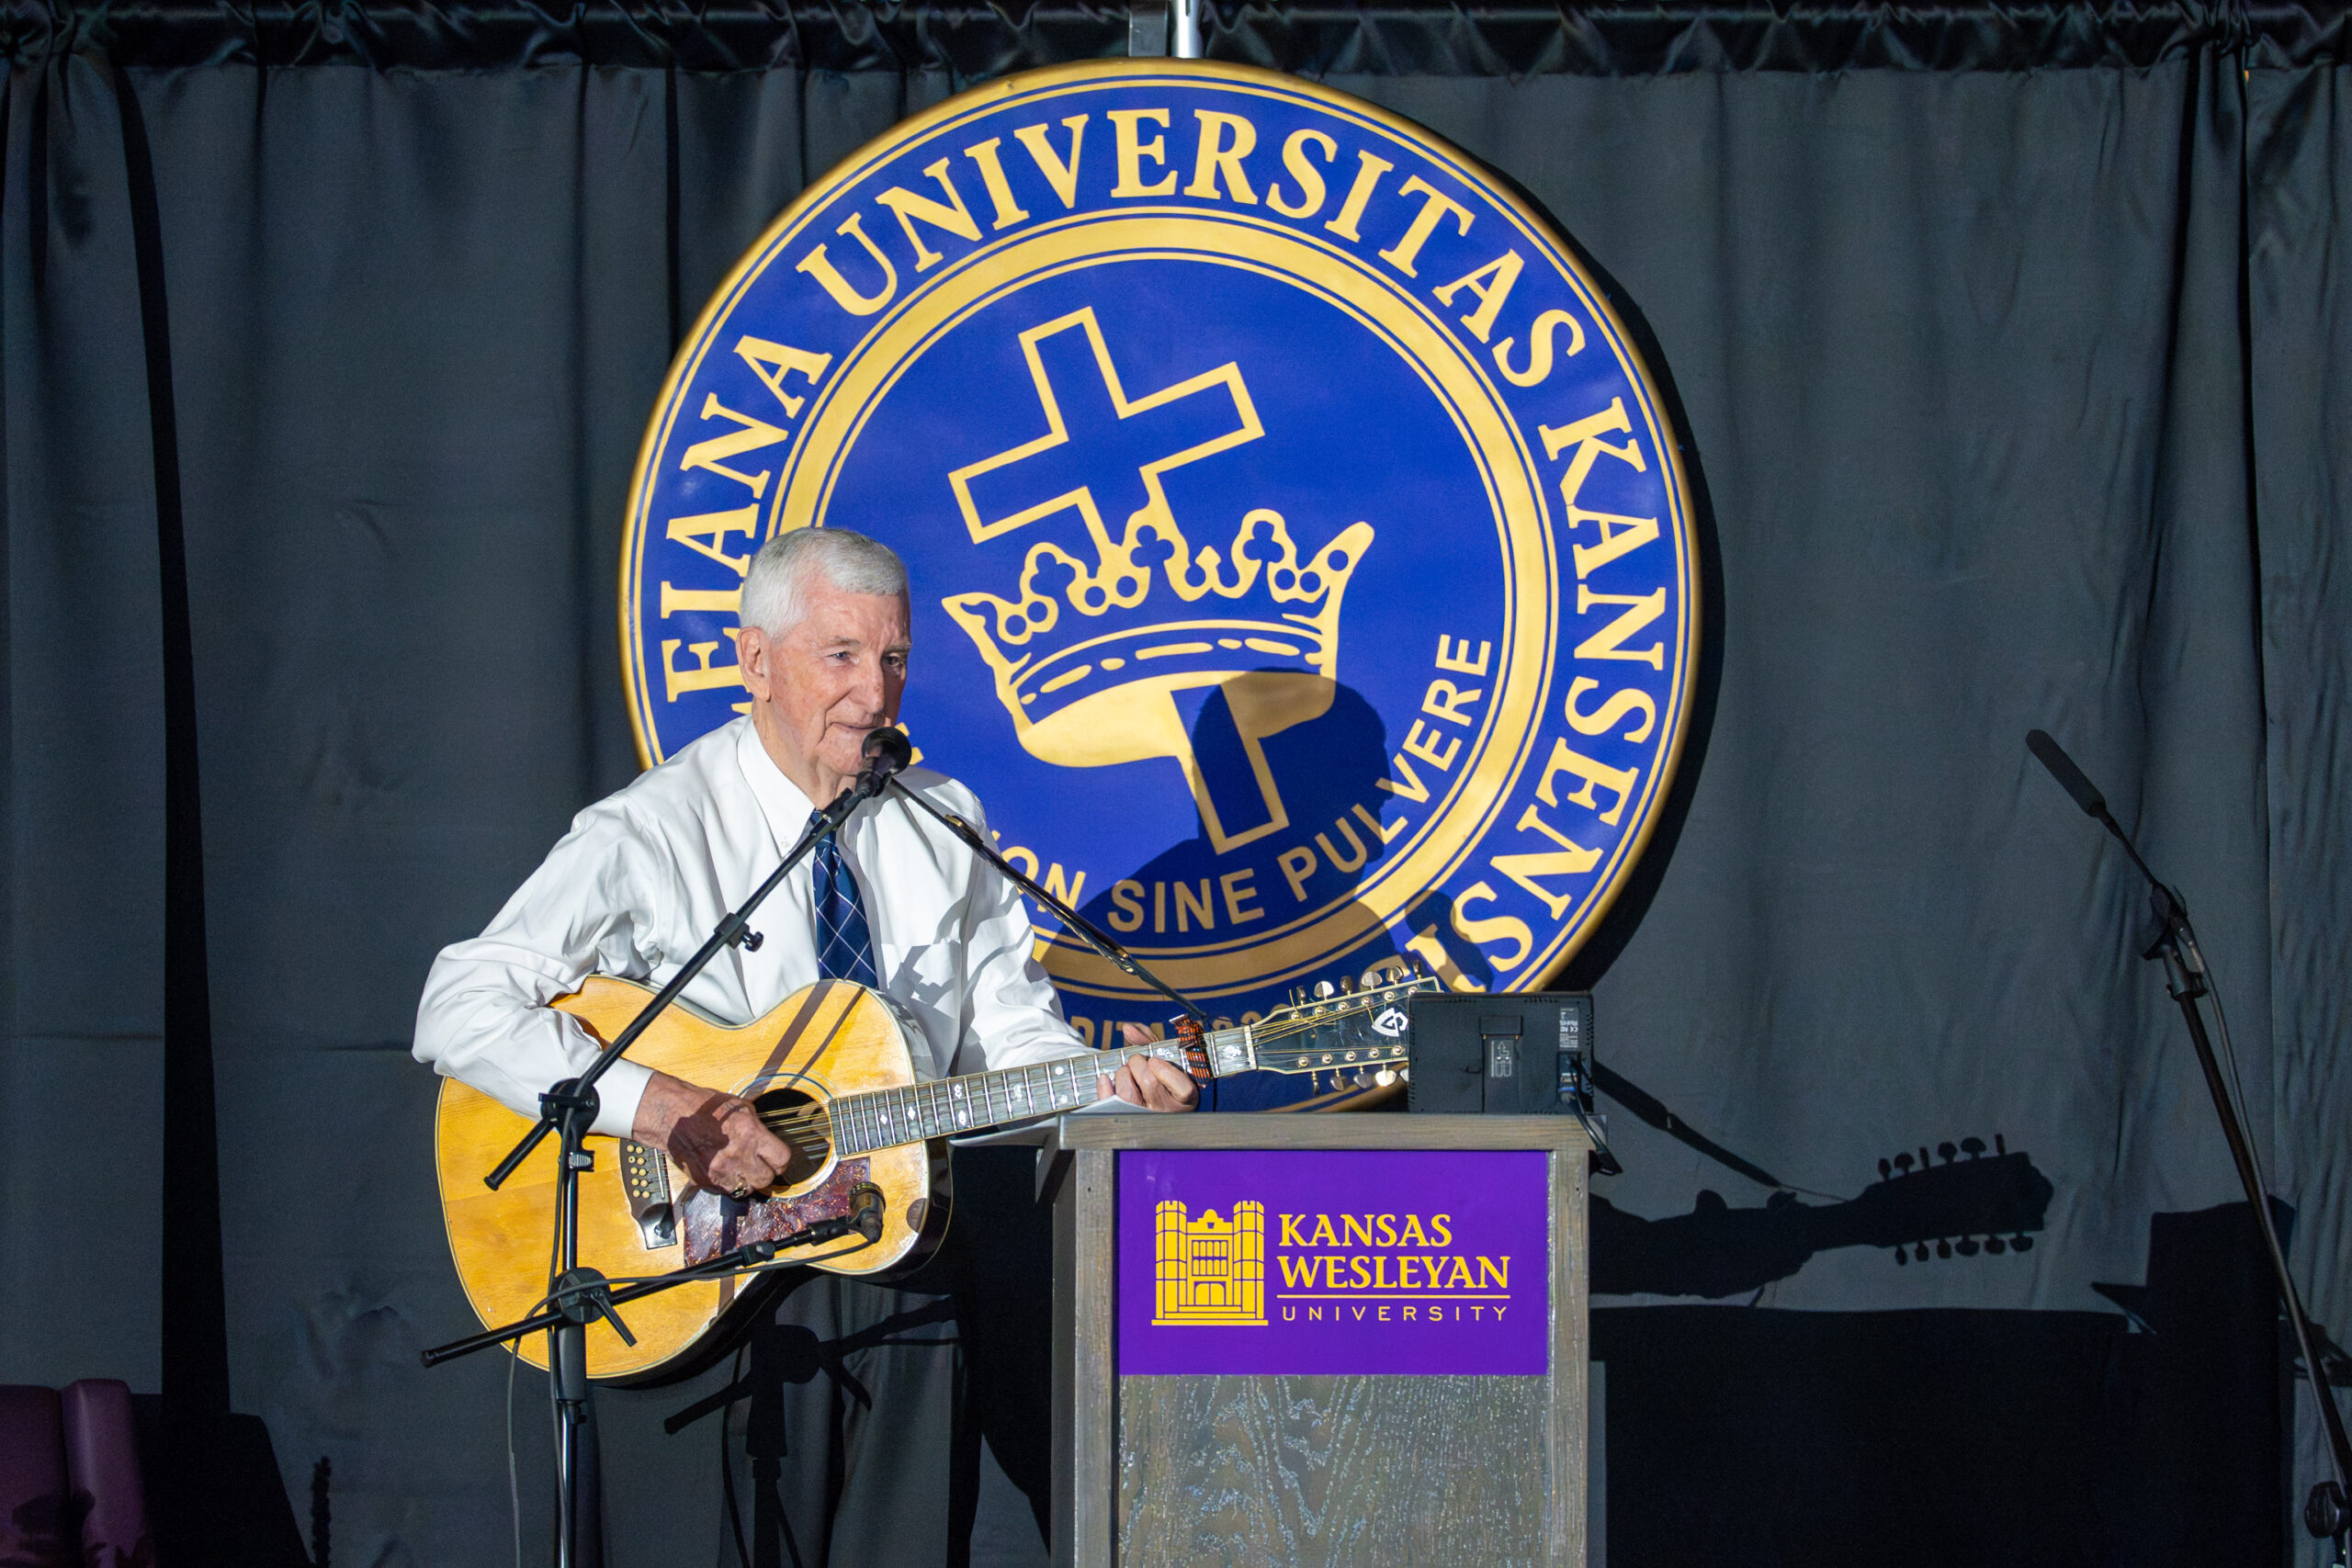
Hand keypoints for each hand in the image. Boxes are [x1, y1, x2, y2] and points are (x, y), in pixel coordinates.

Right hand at [631, 1070, 793, 1196]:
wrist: (673, 1117)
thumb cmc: (705, 1108)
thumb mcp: (741, 1109)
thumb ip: (758, 1129)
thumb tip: (769, 1143)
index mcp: (751, 1134)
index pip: (781, 1159)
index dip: (781, 1160)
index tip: (776, 1159)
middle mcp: (738, 1156)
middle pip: (767, 1180)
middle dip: (765, 1172)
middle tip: (759, 1165)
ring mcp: (721, 1171)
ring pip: (747, 1190)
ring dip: (747, 1181)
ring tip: (740, 1168)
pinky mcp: (707, 1181)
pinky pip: (726, 1191)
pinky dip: (728, 1184)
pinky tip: (724, 1169)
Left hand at [1105, 1023, 1200, 1111]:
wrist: (1151, 1099)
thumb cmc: (1160, 1075)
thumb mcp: (1162, 1056)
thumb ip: (1149, 1040)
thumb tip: (1128, 1029)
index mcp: (1183, 1096)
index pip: (1183, 1088)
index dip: (1166, 1071)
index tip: (1155, 1061)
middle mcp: (1166, 1110)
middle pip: (1150, 1083)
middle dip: (1138, 1063)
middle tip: (1138, 1062)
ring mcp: (1145, 1117)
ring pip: (1129, 1094)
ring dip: (1123, 1075)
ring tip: (1128, 1073)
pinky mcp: (1125, 1118)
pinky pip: (1111, 1105)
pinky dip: (1105, 1089)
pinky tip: (1105, 1079)